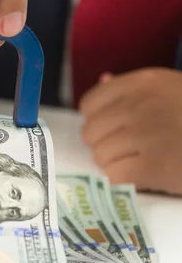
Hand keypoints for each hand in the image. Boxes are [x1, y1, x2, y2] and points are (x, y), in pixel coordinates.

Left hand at [79, 68, 181, 194]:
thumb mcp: (172, 88)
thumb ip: (135, 87)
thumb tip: (102, 80)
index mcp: (143, 82)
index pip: (90, 103)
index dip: (99, 121)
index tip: (114, 130)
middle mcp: (139, 104)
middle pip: (92, 132)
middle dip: (107, 145)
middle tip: (130, 151)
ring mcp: (145, 134)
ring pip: (101, 156)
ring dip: (118, 164)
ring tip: (142, 164)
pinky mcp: (154, 165)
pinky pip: (115, 176)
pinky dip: (125, 182)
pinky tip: (144, 178)